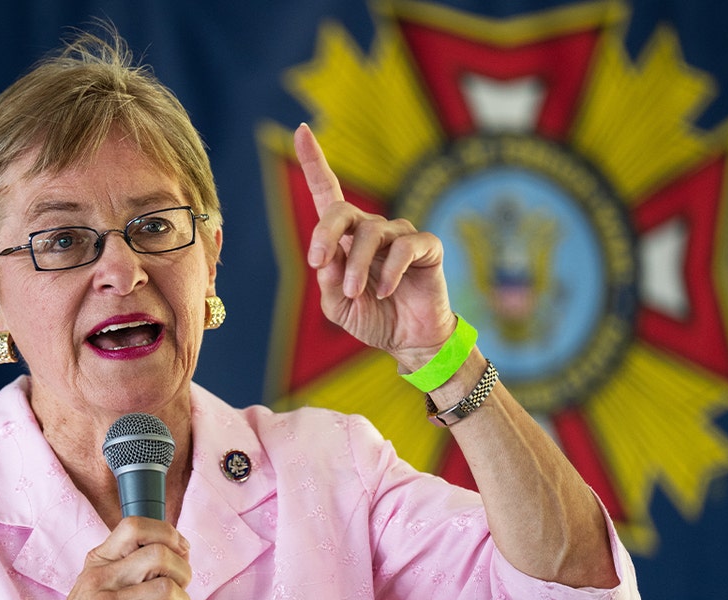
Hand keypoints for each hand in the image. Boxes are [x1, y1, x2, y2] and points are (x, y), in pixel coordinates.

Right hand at [16, 517, 192, 599]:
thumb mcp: (95, 586)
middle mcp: (99, 579)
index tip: (180, 549)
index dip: (167, 533)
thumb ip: (125, 567)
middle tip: (182, 586)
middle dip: (183, 571)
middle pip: (158, 554)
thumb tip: (173, 552)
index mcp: (97, 562)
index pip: (134, 526)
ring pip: (165, 588)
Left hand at [294, 123, 455, 367]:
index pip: (326, 191)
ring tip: (356, 293)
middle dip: (325, 232)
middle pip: (342, 208)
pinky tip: (386, 291)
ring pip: (370, 233)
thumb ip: (329, 281)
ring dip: (356, 266)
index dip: (314, 161)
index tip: (301, 131)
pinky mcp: (426, 246)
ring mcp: (399, 234)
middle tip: (318, 262)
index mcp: (344, 237)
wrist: (409, 340)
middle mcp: (371, 228)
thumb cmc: (372, 316)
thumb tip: (329, 257)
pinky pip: (403, 248)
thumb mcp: (338, 305)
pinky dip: (389, 271)